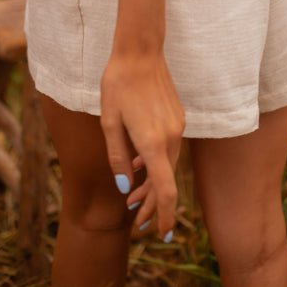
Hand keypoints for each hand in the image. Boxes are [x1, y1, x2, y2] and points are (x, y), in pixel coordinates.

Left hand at [100, 48, 184, 238]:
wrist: (140, 52)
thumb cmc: (118, 85)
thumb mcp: (109, 122)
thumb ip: (117, 157)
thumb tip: (125, 187)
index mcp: (152, 141)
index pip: (165, 188)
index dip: (165, 214)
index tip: (162, 234)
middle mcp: (170, 136)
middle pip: (167, 180)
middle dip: (154, 204)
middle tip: (139, 223)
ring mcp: (177, 125)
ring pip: (168, 164)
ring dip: (153, 183)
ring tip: (133, 199)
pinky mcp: (177, 117)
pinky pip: (169, 148)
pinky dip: (157, 163)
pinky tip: (139, 167)